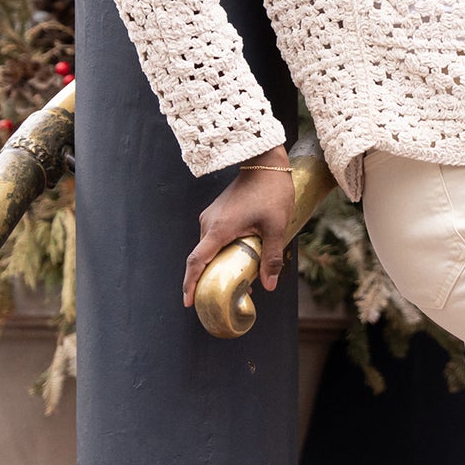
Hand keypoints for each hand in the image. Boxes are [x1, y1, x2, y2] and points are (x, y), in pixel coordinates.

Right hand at [181, 150, 295, 307]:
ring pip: (209, 248)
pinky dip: (222, 252)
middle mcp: (208, 223)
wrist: (265, 163)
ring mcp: (211, 216)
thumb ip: (272, 257)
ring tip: (237, 282)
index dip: (190, 283)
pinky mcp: (218, 212)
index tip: (188, 301)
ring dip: (219, 265)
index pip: (197, 261)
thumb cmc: (271, 193)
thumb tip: (269, 285)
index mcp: (219, 229)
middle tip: (220, 298)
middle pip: (202, 258)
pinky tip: (240, 259)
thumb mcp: (276, 227)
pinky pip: (214, 238)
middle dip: (208, 279)